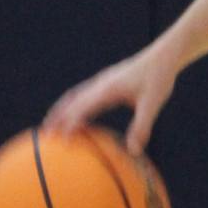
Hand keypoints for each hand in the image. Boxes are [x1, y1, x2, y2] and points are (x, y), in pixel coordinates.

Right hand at [44, 45, 177, 154]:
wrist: (163, 56)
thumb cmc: (159, 78)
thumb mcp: (153, 103)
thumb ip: (142, 126)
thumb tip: (134, 151)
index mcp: (107, 90)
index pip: (82, 109)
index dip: (71, 125)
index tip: (61, 141)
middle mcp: (100, 84)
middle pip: (71, 102)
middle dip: (56, 118)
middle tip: (44, 136)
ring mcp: (101, 80)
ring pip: (73, 95)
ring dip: (60, 109)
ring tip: (50, 123)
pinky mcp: (106, 80)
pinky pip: (82, 93)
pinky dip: (72, 104)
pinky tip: (75, 113)